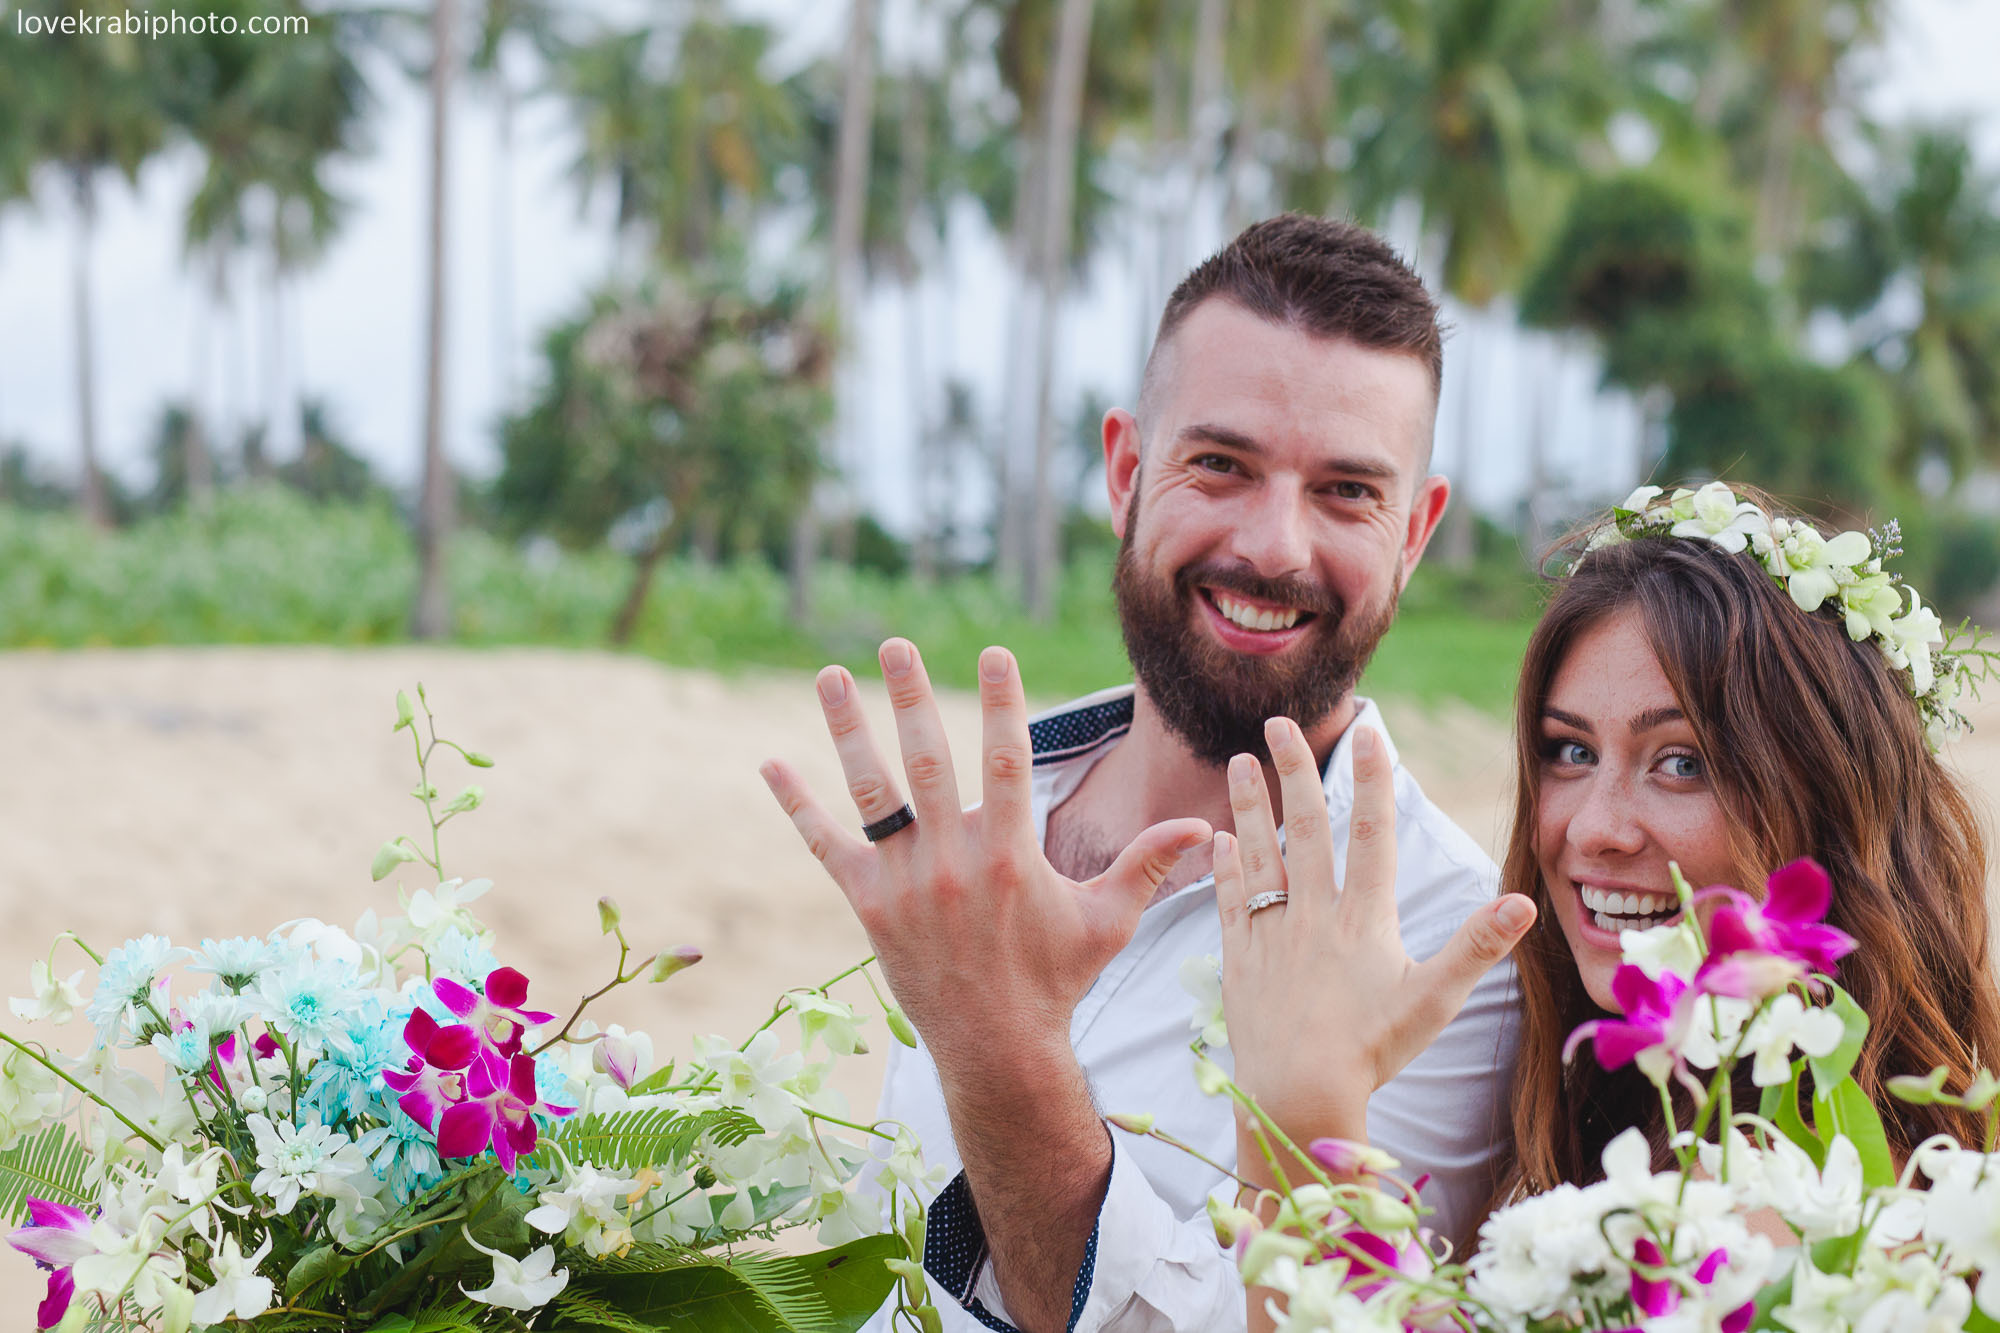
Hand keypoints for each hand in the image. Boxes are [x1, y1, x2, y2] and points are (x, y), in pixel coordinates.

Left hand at [759, 639, 1211, 1062]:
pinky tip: (771, 762)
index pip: (1006, 762)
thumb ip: (1148, 865)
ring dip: (848, 729)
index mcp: (1011, 856)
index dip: (1002, 703)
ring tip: (831, 674)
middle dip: (911, 696)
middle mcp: (953, 863)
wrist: (997, 1049)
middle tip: (895, 643)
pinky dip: (797, 805)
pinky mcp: (868, 906)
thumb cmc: (1057, 980)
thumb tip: (1204, 827)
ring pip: (871, 792)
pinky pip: (825, 846)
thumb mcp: (1108, 921)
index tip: (993, 652)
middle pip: (927, 761)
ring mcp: (905, 883)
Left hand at [1215, 716, 1534, 1142]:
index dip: (1373, 779)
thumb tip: (1526, 902)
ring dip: (1250, 804)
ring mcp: (1272, 933)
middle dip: (1294, 770)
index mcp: (1365, 918)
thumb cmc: (1374, 1050)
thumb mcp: (1435, 998)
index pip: (1371, 832)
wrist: (1299, 1093)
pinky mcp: (1240, 958)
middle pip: (1307, 827)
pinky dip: (1225, 866)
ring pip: (1261, 854)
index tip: (1369, 731)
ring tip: (1239, 760)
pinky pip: (1228, 900)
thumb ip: (1477, 945)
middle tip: (1280, 721)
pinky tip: (1220, 837)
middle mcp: (1315, 914)